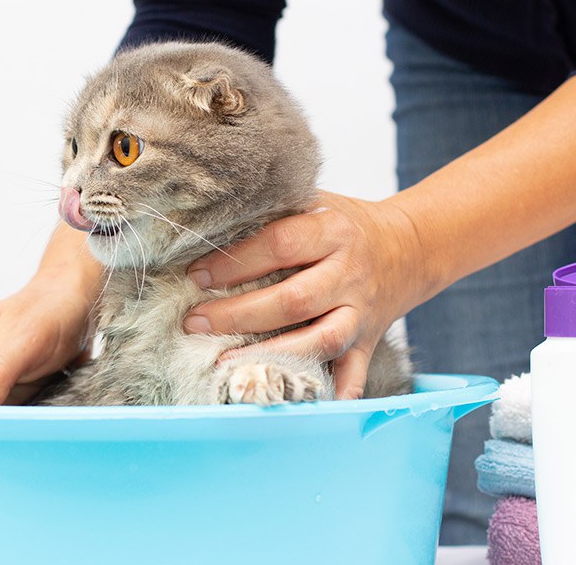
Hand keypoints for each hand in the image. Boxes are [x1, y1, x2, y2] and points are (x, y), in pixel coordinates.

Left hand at [182, 191, 426, 399]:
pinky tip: (298, 402)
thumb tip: (209, 228)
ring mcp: (361, 313)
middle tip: (195, 322)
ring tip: (223, 359)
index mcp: (334, 231)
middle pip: (293, 300)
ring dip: (269, 354)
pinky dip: (332, 392)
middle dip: (238, 314)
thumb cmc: (344, 224)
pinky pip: (352, 373)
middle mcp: (350, 274)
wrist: (410, 246)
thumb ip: (272, 214)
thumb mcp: (315, 202)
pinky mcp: (368, 342)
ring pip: (318, 340)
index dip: (235, 262)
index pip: (280, 245)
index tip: (197, 276)